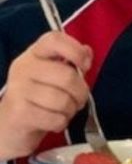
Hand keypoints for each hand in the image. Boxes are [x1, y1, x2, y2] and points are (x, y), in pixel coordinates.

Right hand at [0, 32, 91, 160]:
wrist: (11, 124)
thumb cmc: (40, 96)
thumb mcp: (55, 74)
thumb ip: (73, 61)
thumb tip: (87, 52)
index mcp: (35, 54)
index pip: (54, 39)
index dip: (75, 50)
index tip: (85, 65)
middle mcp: (23, 68)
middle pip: (67, 76)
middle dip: (81, 93)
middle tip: (78, 99)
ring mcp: (18, 89)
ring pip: (63, 100)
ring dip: (71, 110)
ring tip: (65, 111)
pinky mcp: (19, 112)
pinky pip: (55, 118)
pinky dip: (61, 122)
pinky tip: (54, 121)